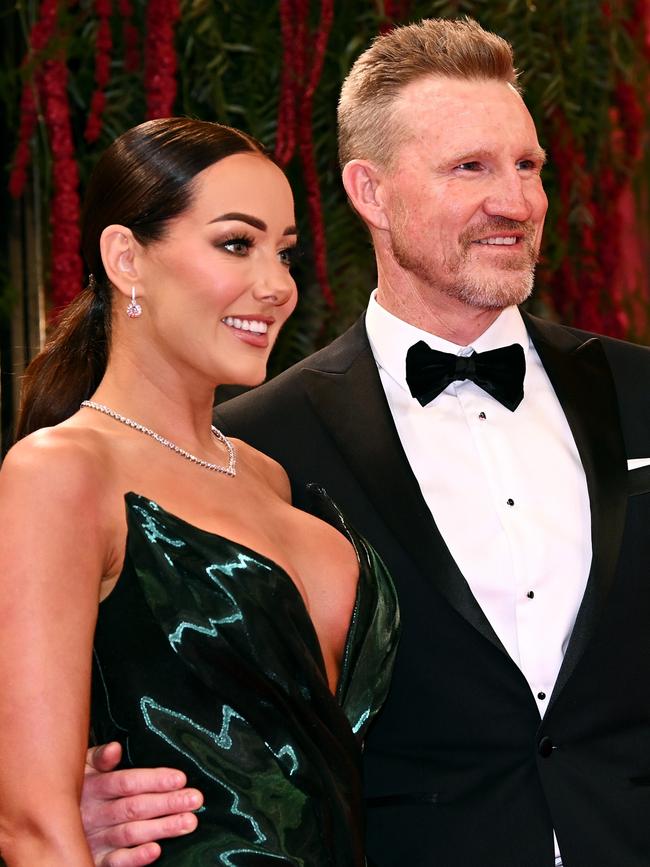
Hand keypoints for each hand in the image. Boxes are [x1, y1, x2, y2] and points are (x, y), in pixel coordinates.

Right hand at [81, 742, 202, 866]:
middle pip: (134, 807)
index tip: (180, 778)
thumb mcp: (81, 766)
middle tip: (195, 799)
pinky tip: (155, 851)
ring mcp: (94, 837)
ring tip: (188, 822)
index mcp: (94, 786)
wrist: (47, 819)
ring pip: (130, 833)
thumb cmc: (75, 787)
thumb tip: (115, 748)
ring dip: (161, 828)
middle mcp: (94, 812)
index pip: (127, 782)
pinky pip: (114, 861)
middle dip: (167, 803)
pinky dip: (135, 858)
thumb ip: (99, 757)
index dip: (154, 780)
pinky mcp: (94, 858)